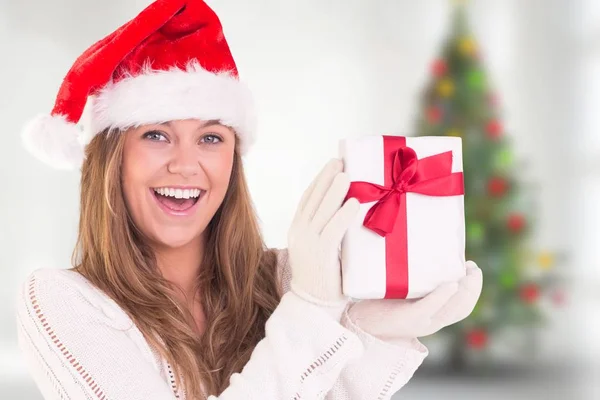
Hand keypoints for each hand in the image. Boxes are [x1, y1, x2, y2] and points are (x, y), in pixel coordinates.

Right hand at [288, 158, 359, 312]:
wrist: (313, 306)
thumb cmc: (324, 279)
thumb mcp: (322, 250)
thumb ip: (329, 231)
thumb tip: (349, 211)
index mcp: (297, 230)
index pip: (307, 199)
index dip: (319, 180)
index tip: (331, 166)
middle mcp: (299, 233)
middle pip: (313, 199)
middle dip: (327, 178)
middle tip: (340, 161)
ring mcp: (308, 243)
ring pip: (322, 210)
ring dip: (335, 190)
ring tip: (346, 174)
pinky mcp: (321, 255)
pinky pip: (333, 230)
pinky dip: (344, 215)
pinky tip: (354, 203)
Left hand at [348, 261, 482, 339]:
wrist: (354, 323)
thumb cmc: (373, 302)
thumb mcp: (398, 287)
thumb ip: (409, 274)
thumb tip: (414, 240)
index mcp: (430, 314)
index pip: (461, 306)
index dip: (473, 288)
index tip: (472, 267)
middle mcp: (428, 321)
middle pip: (462, 308)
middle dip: (473, 287)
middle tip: (473, 266)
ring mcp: (419, 322)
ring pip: (451, 310)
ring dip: (464, 291)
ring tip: (467, 273)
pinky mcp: (405, 319)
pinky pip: (428, 309)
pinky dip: (441, 297)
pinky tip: (450, 285)